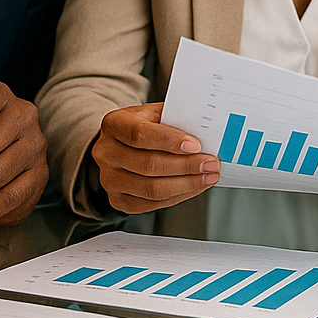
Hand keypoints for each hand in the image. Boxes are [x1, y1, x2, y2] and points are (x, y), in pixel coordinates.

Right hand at [92, 102, 219, 212]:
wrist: (124, 145)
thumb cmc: (145, 126)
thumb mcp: (156, 113)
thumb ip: (177, 118)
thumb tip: (206, 130)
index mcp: (114, 124)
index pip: (139, 134)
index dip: (169, 141)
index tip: (196, 145)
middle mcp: (106, 153)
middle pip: (148, 164)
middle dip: (186, 166)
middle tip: (211, 163)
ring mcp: (109, 179)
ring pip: (152, 189)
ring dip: (187, 184)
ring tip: (209, 176)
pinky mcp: (118, 200)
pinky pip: (152, 204)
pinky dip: (179, 196)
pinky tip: (195, 186)